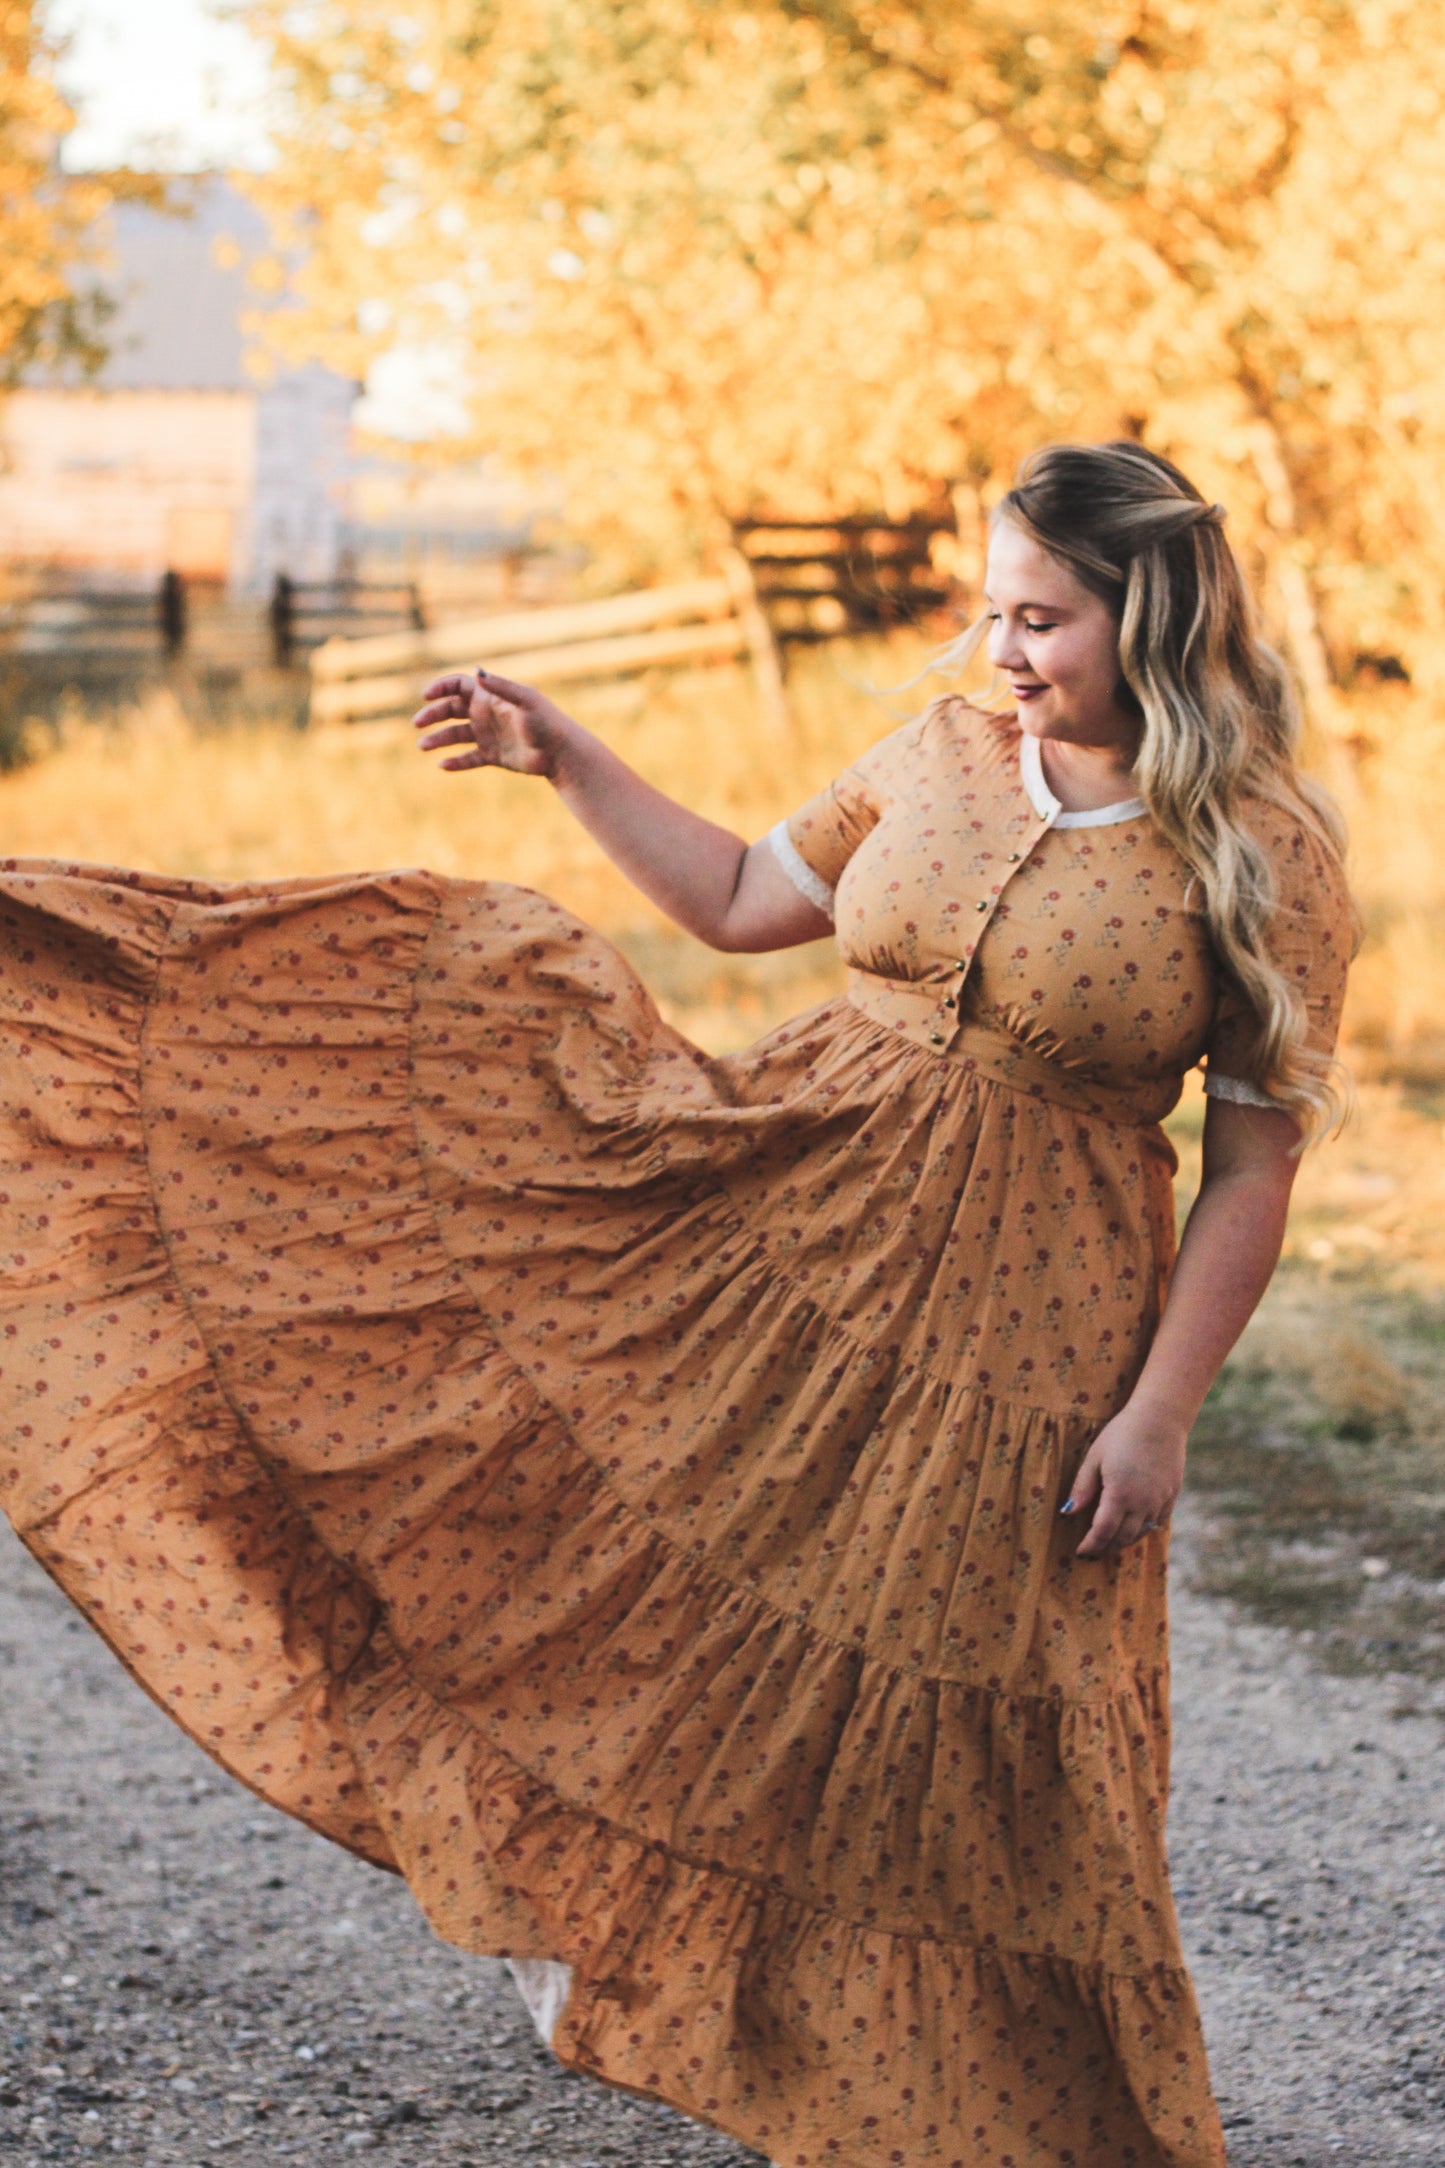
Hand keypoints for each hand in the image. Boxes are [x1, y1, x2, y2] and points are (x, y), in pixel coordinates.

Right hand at [413, 667, 577, 777]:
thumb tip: (476, 671)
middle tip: (418, 724)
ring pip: (455, 735)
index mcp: (490, 697)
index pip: (458, 685)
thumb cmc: (546, 722)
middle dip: (432, 714)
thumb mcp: (525, 700)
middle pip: (451, 709)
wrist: (560, 753)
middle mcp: (486, 714)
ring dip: (438, 739)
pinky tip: (443, 765)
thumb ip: (500, 686)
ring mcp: (488, 735)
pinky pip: (468, 759)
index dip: (440, 687)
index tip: (426, 696)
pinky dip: (455, 762)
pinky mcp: (493, 756)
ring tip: (423, 746)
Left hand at [1063, 1402, 1186, 1559]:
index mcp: (1119, 1494)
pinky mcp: (1172, 1495)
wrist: (1160, 1419)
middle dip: (1106, 1548)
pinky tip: (1134, 1528)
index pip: (1103, 1532)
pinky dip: (1144, 1530)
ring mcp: (1160, 1500)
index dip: (1091, 1545)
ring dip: (1124, 1541)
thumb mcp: (1094, 1457)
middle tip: (1093, 1553)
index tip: (1080, 1552)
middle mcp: (1142, 1503)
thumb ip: (1082, 1488)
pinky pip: (1157, 1522)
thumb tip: (1068, 1513)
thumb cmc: (1121, 1434)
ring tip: (1110, 1543)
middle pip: (1122, 1537)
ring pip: (1141, 1533)